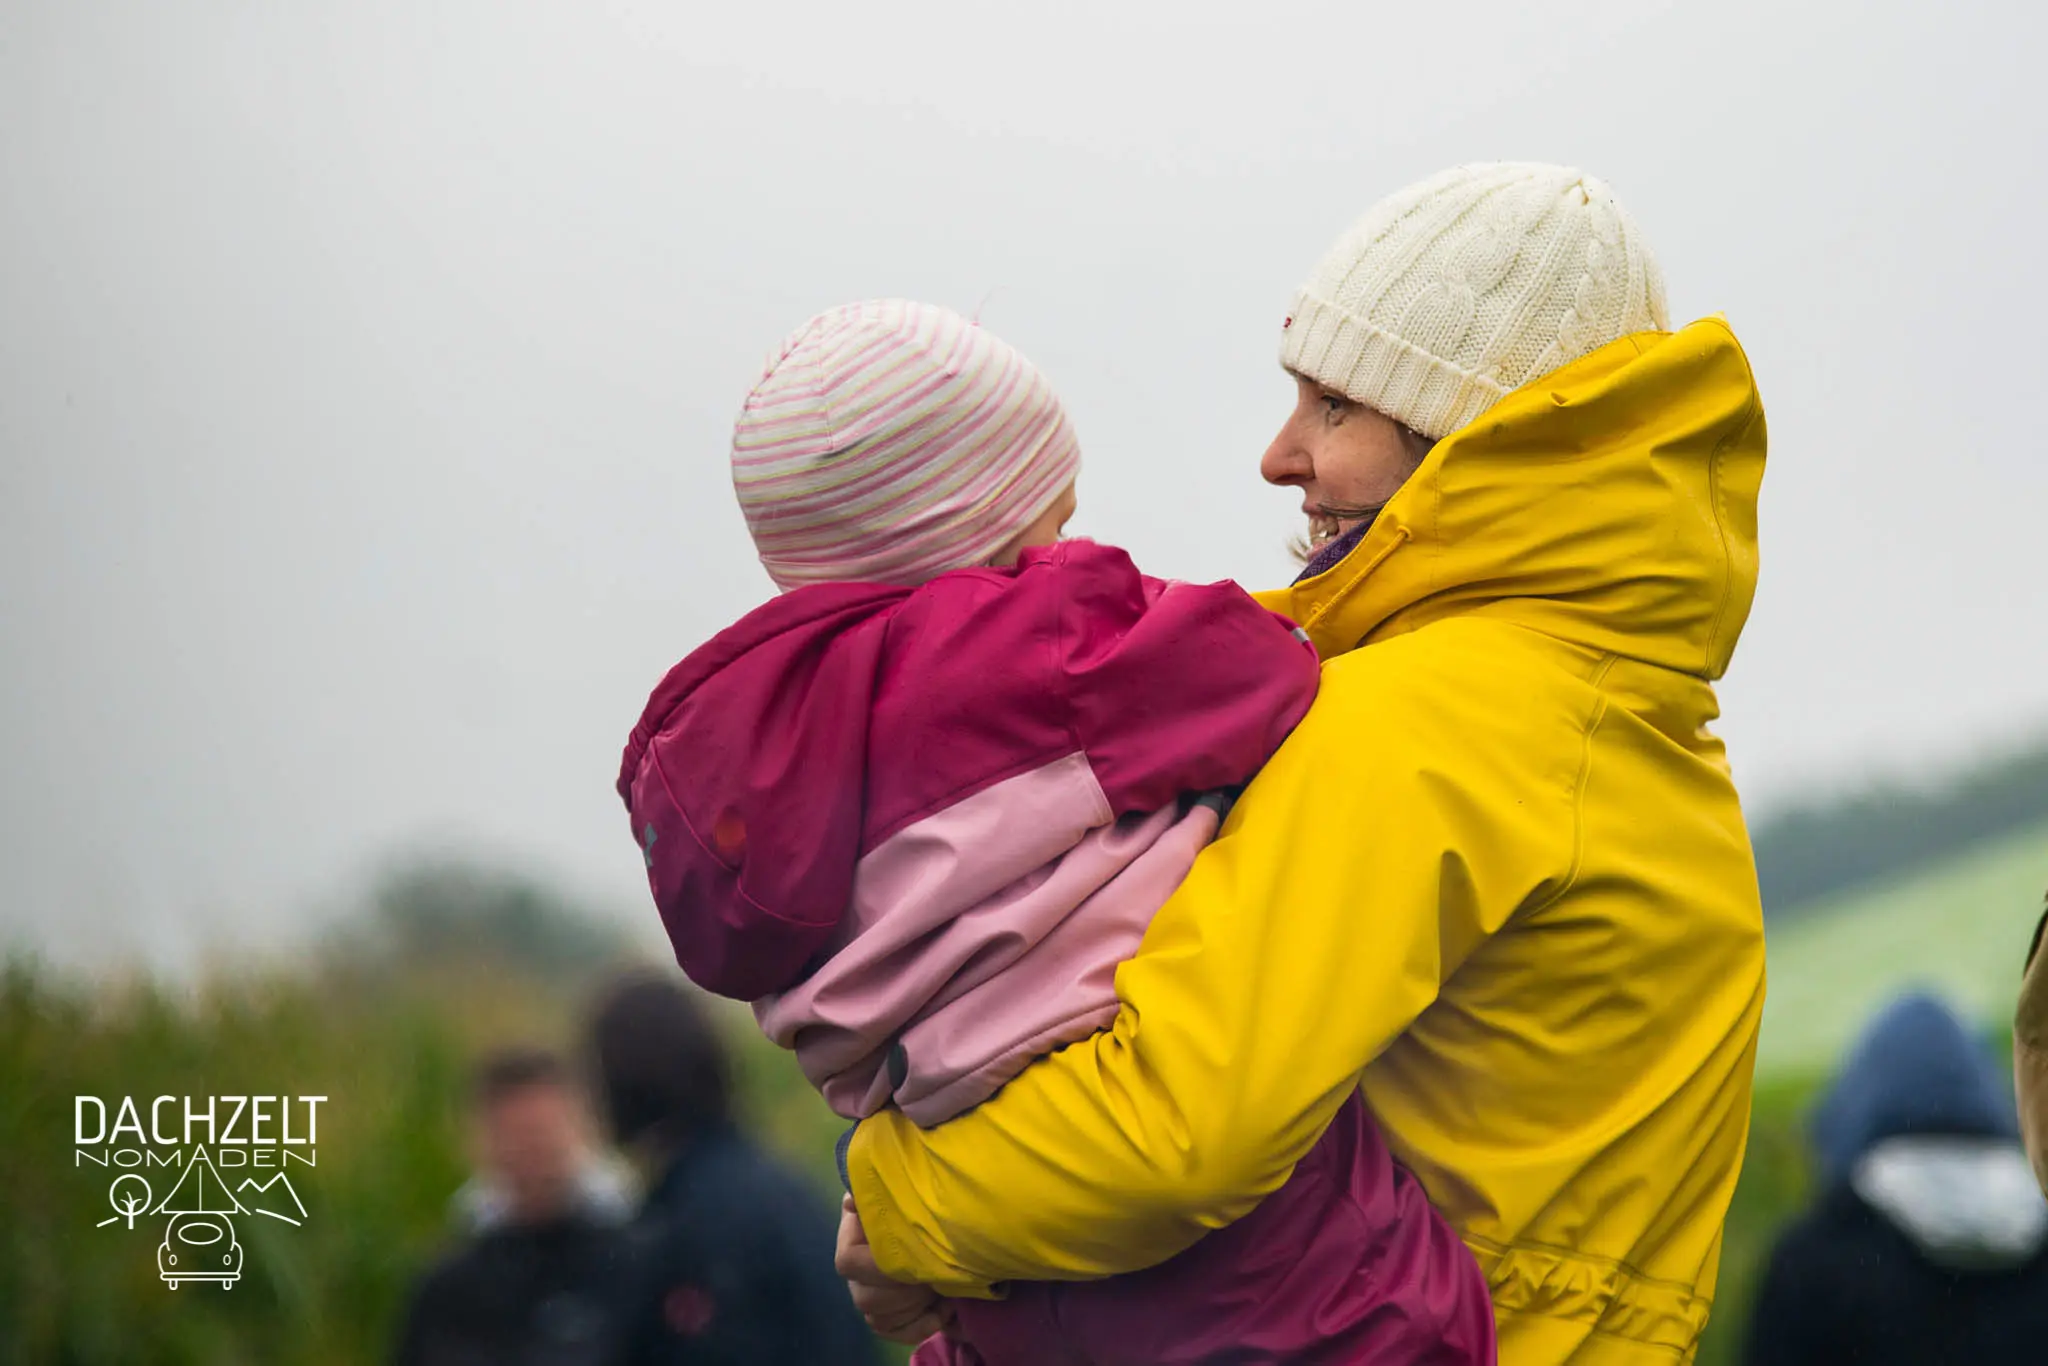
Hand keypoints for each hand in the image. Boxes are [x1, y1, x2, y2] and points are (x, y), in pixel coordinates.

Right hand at [836, 1194, 950, 1343]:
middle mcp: (856, 1274)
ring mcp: (869, 1298)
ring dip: (914, 1308)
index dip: (878, 1265)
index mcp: (852, 1240)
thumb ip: (880, 1195)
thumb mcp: (903, 1194)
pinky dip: (921, 1326)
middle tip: (934, 1276)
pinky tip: (943, 1309)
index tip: (910, 1257)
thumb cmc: (915, 1210)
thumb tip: (853, 1200)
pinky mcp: (886, 1318)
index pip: (848, 1261)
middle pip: (865, 1298)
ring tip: (941, 1289)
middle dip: (905, 1291)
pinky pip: (894, 1333)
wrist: (938, 1233)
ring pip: (878, 1318)